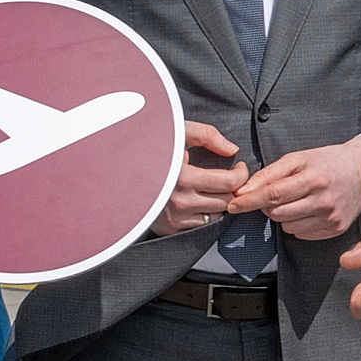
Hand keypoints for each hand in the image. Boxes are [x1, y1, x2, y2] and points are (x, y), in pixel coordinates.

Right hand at [156, 117, 250, 236]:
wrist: (118, 169)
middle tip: (230, 176)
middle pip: (227, 201)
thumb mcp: (176, 132)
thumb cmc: (148, 148)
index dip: (241, 174)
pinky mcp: (170, 228)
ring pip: (217, 215)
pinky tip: (198, 199)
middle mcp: (179, 202)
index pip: (230, 182)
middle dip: (233, 188)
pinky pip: (201, 225)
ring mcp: (175, 218)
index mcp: (182, 177)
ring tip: (212, 187)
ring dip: (220, 201)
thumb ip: (207, 135)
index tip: (239, 167)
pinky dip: (205, 212)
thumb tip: (232, 150)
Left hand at [233, 135, 360, 245]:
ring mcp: (331, 218)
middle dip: (268, 206)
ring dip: (283, 216)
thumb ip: (270, 173)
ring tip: (296, 199)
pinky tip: (308, 209)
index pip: (273, 195)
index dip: (249, 201)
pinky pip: (302, 234)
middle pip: (278, 214)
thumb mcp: (298, 158)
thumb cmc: (328, 161)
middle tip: (276, 193)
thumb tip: (244, 190)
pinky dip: (297, 223)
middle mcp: (324, 201)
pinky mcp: (335, 229)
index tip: (233, 205)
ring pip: (288, 227)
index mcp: (314, 179)